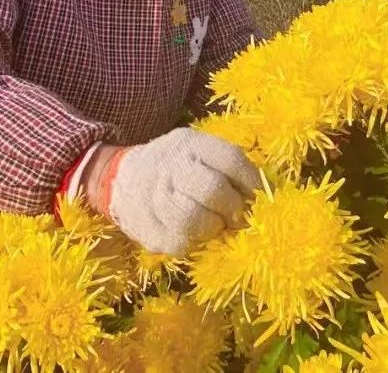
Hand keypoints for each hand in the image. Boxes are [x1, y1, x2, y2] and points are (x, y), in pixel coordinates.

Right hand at [83, 127, 260, 255]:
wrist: (121, 178)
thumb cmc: (175, 165)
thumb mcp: (199, 150)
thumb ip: (229, 167)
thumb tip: (265, 193)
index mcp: (189, 144)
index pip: (230, 159)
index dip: (251, 181)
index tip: (257, 195)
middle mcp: (170, 167)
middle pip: (213, 190)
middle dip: (233, 207)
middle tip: (236, 215)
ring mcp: (155, 199)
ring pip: (195, 220)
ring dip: (214, 227)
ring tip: (214, 223)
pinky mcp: (148, 230)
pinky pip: (180, 243)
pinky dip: (195, 242)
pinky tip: (194, 233)